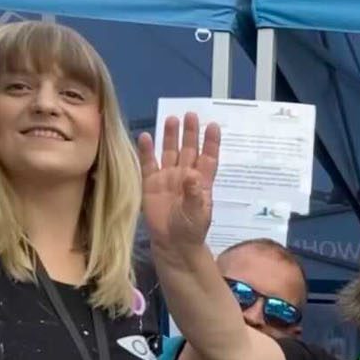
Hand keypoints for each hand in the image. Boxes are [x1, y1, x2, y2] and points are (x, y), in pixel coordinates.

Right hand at [137, 113, 220, 254]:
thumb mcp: (197, 213)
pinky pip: (148, 163)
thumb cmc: (190, 230)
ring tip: (171, 119)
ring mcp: (167, 178)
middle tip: (191, 115)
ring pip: (170, 152)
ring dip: (171, 137)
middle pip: (189, 150)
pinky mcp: (150, 183)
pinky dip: (147, 151)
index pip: (208, 158)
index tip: (213, 126)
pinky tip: (146, 137)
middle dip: (190, 133)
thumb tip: (192, 175)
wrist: (172, 244)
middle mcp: (185, 175)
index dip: (211, 143)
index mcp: (201, 182)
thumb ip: (195, 194)